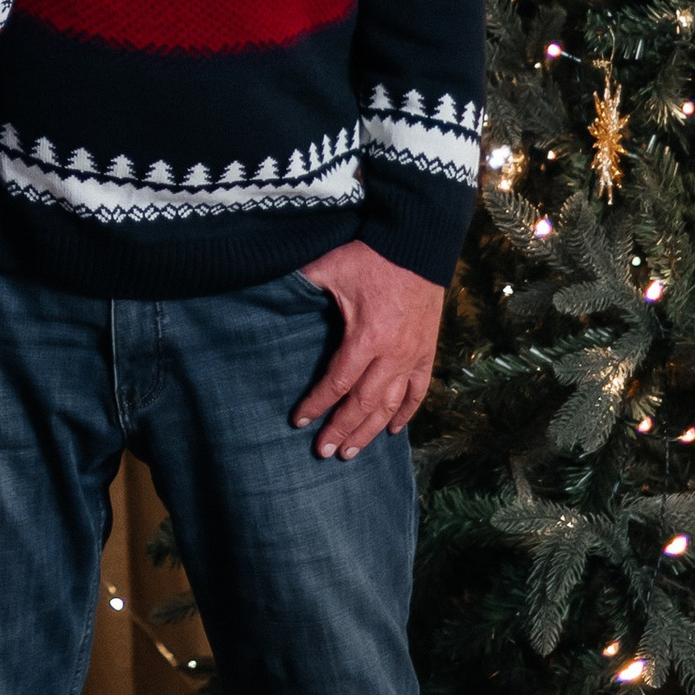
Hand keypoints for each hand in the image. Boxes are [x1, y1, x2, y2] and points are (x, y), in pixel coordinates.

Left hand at [291, 241, 445, 459]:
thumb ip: (300, 285)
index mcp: (366, 337)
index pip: (337, 383)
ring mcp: (412, 354)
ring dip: (370, 431)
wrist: (417, 243)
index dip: (316, 404)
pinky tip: (394, 430)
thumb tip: (268, 293)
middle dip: (342, 429)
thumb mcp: (329, 267)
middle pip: (364, 403)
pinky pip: (418, 390)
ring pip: (391, 404)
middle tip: (324, 452)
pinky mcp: (427, 350)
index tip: (298, 421)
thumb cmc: (370, 256)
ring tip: (352, 452)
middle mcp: (392, 354)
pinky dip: (407, 412)